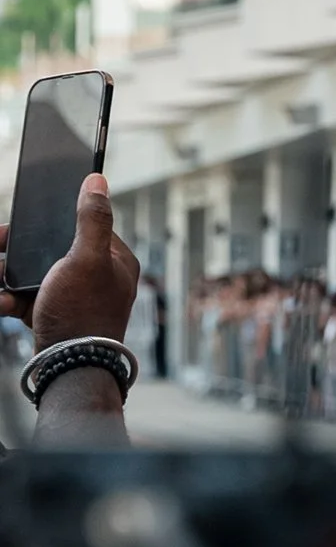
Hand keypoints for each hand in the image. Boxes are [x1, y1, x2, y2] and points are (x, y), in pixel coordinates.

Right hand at [0, 174, 138, 343]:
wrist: (71, 366)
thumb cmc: (83, 311)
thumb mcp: (87, 257)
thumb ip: (91, 218)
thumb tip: (97, 180)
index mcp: (114, 258)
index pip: (81, 224)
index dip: (47, 224)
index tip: (16, 226)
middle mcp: (97, 275)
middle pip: (49, 248)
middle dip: (15, 251)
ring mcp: (74, 295)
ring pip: (30, 273)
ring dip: (5, 276)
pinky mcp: (54, 313)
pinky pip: (24, 298)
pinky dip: (9, 299)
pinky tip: (3, 303)